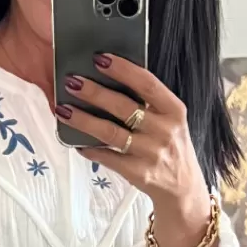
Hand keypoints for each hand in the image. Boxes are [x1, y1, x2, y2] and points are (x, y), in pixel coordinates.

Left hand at [56, 53, 211, 246]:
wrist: (182, 188)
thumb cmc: (171, 147)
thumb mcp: (171, 120)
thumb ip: (150, 102)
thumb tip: (111, 79)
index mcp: (174, 111)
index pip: (147, 83)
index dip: (122, 69)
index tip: (100, 58)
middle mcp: (164, 131)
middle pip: (123, 107)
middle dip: (94, 92)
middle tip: (71, 81)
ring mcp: (151, 153)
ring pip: (110, 133)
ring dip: (84, 120)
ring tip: (64, 109)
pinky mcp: (138, 173)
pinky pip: (107, 157)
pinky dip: (89, 148)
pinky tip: (74, 140)